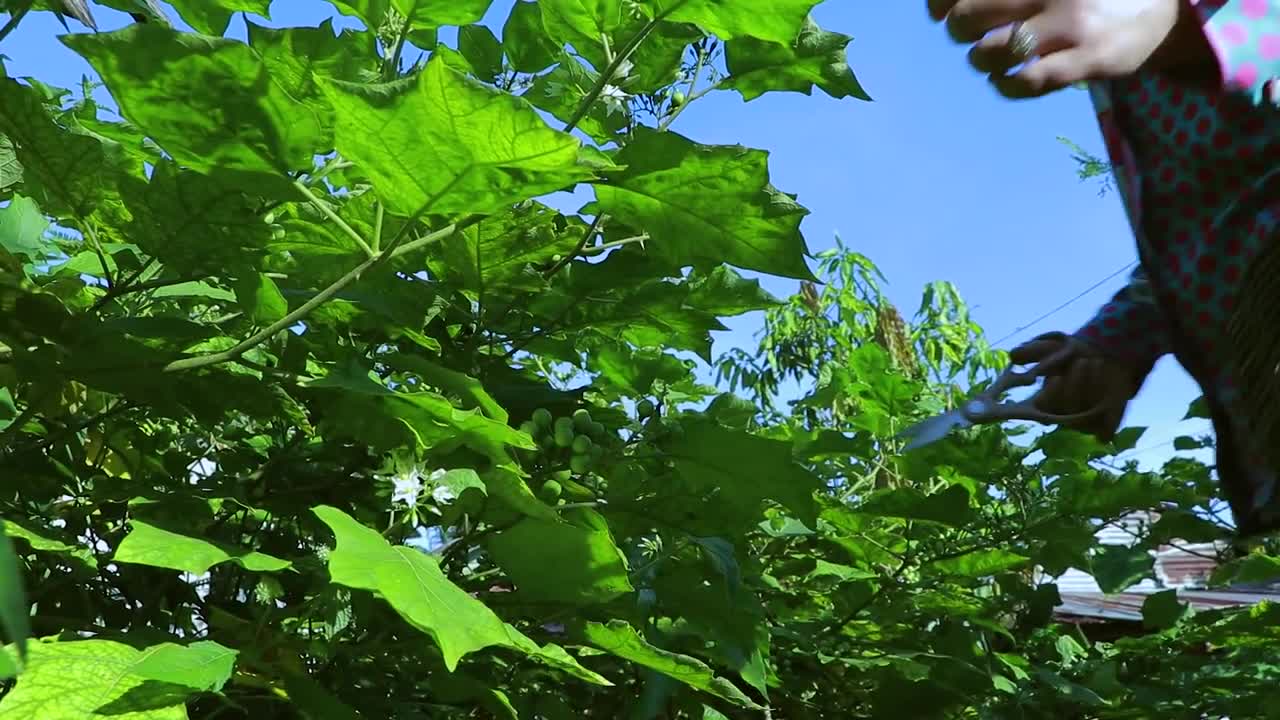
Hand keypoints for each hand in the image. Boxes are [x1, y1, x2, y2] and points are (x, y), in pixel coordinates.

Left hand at [926, 0, 1216, 97]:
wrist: (1168, 8)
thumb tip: (943, 4)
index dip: (940, 1)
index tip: (936, 11)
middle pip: (971, 14)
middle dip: (959, 29)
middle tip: (966, 34)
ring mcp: (1074, 24)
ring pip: (995, 50)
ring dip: (980, 60)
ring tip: (987, 58)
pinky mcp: (1091, 58)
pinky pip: (1029, 81)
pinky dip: (1006, 86)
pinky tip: (1005, 81)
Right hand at [1008, 332, 1143, 441]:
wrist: (1107, 357)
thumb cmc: (1073, 355)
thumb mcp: (1052, 347)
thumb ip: (1031, 351)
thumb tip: (1014, 356)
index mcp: (1044, 401)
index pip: (1042, 405)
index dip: (1050, 395)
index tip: (1056, 377)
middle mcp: (1062, 416)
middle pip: (1066, 408)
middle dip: (1075, 384)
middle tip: (1083, 361)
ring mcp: (1084, 424)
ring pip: (1086, 414)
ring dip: (1094, 387)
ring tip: (1098, 362)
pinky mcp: (1105, 428)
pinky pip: (1106, 428)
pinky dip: (1111, 407)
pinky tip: (1112, 384)